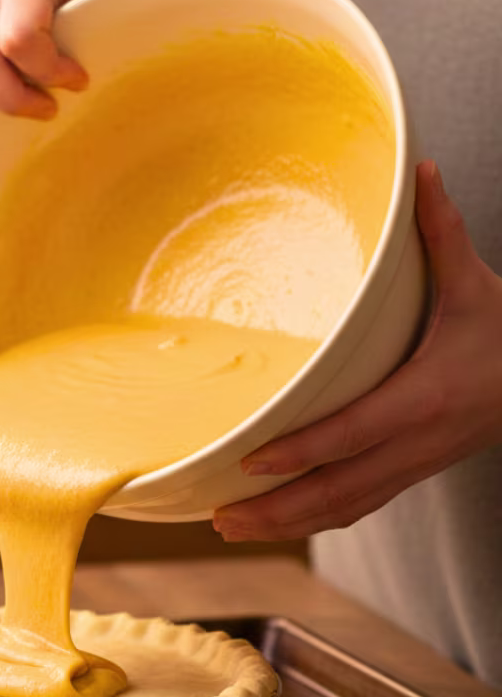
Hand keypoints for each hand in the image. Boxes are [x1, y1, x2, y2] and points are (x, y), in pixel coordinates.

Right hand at [0, 0, 154, 118]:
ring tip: (31, 102)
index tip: (79, 81)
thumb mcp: (106, 9)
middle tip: (51, 108)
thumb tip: (81, 91)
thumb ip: (91, 39)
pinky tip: (11, 98)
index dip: (48, 72)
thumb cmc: (94, 0)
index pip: (18, 39)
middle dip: (15, 99)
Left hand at [213, 160, 501, 541]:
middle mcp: (418, 441)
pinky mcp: (412, 472)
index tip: (252, 460)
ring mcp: (415, 465)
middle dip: (278, 508)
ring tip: (230, 526)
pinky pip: (359, 505)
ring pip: (346, 507)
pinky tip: (277, 523)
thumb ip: (441, 234)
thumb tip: (420, 170)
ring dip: (288, 523)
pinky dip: (316, 519)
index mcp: (426, 395)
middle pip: (339, 488)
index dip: (303, 449)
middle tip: (219, 515)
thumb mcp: (477, 285)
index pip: (354, 430)